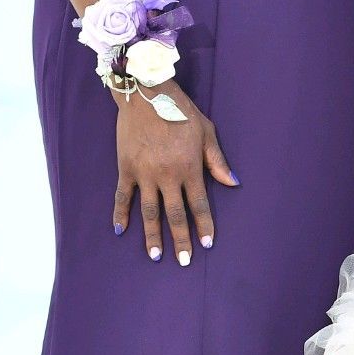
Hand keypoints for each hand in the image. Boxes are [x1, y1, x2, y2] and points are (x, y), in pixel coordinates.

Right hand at [111, 81, 237, 263]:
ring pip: (149, 212)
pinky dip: (120, 214)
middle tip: (183, 261)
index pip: (199, 204)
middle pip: (175, 215)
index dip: (204, 225)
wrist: (147, 93)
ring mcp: (144, 174)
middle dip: (180, 239)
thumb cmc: (181, 111)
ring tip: (156, 256)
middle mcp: (167, 175)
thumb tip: (232, 182)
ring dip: (153, 236)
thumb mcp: (206, 131)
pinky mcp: (126, 169)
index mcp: (189, 167)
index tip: (206, 244)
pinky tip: (120, 230)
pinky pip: (122, 197)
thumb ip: (216, 159)